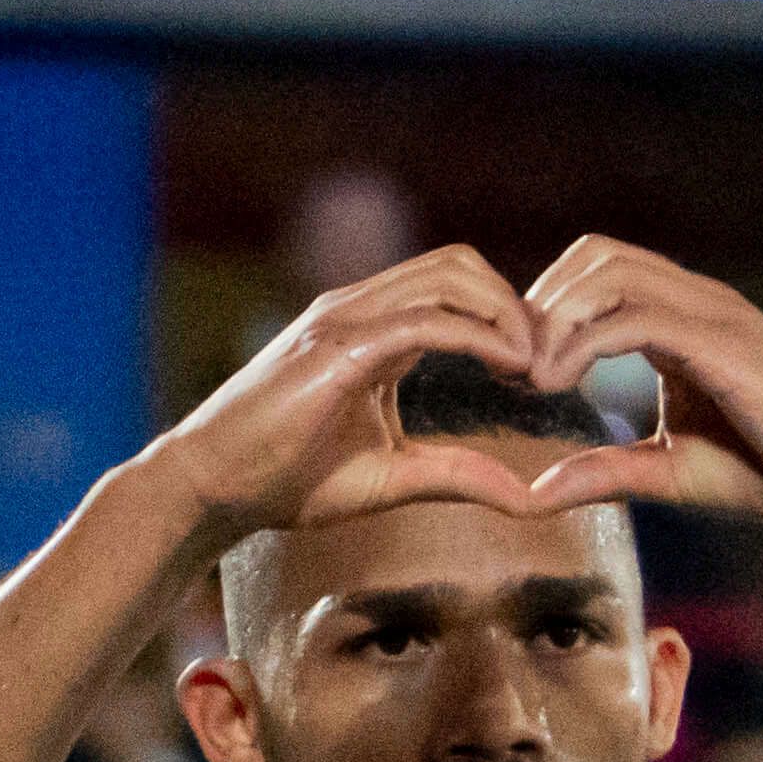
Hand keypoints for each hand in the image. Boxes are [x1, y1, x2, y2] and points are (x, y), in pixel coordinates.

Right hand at [129, 245, 601, 555]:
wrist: (212, 488)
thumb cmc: (284, 481)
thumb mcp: (389, 478)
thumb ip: (455, 476)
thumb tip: (523, 497)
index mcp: (373, 331)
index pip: (455, 289)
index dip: (507, 318)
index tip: (541, 371)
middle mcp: (360, 309)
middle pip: (460, 264)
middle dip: (516, 302)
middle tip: (550, 361)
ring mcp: (345, 319)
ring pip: (449, 275)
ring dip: (505, 312)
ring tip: (535, 366)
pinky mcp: (336, 345)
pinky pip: (424, 319)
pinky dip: (477, 336)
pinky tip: (509, 369)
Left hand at [504, 238, 762, 531]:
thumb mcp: (671, 473)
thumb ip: (605, 472)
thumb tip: (536, 492)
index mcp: (685, 317)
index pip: (600, 272)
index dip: (549, 309)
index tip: (520, 370)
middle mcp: (698, 299)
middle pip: (596, 253)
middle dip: (543, 302)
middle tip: (516, 368)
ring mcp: (713, 312)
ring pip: (610, 271)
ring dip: (556, 317)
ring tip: (533, 378)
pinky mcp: (722, 341)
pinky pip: (635, 317)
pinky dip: (583, 344)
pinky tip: (558, 384)